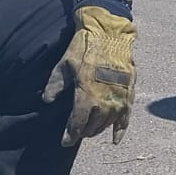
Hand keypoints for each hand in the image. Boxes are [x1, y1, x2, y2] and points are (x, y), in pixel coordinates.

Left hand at [42, 5, 136, 145]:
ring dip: (97, 129)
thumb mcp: (64, 64)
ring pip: (107, 124)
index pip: (78, 124)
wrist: (109, 33)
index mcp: (86, 95)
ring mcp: (119, 98)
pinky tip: (115, 140)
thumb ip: (55, 85)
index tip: (65, 142)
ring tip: (89, 129)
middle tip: (76, 132)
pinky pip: (125, 118)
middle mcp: (104, 101)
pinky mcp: (129, 94)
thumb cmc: (85, 47)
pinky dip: (120, 130)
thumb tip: (46, 101)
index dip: (70, 135)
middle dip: (82, 131)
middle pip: (92, 126)